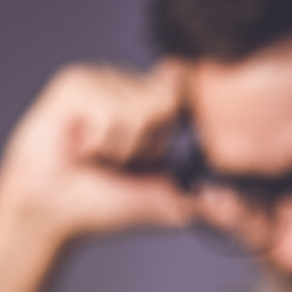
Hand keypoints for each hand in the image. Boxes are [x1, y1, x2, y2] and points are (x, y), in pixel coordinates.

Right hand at [0, 61, 193, 245]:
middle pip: (169, 98)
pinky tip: (78, 144)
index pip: (184, 88)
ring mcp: (101, 80)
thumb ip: (199, 198)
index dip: (181, 111)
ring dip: (121, 145)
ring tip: (95, 154)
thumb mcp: (162, 199)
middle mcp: (127, 87)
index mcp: (150, 104)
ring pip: (140, 106)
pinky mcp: (75, 83)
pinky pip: (109, 107)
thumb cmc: (100, 202)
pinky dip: (99, 138)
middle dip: (149, 142)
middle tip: (117, 159)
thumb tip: (238, 210)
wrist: (54, 210)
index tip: (166, 138)